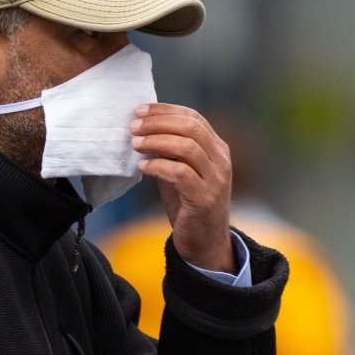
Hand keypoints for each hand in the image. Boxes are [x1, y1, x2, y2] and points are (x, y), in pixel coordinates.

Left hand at [130, 103, 234, 272]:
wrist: (205, 243)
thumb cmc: (190, 205)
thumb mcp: (183, 172)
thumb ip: (172, 151)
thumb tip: (145, 129)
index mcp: (217, 149)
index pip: (193, 117)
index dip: (165, 111)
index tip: (140, 111)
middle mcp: (221, 160)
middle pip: (190, 127)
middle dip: (158, 122)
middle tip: (133, 126)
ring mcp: (216, 179)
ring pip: (186, 146)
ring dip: (155, 142)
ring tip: (135, 144)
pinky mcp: (204, 198)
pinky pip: (179, 173)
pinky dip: (157, 167)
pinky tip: (143, 168)